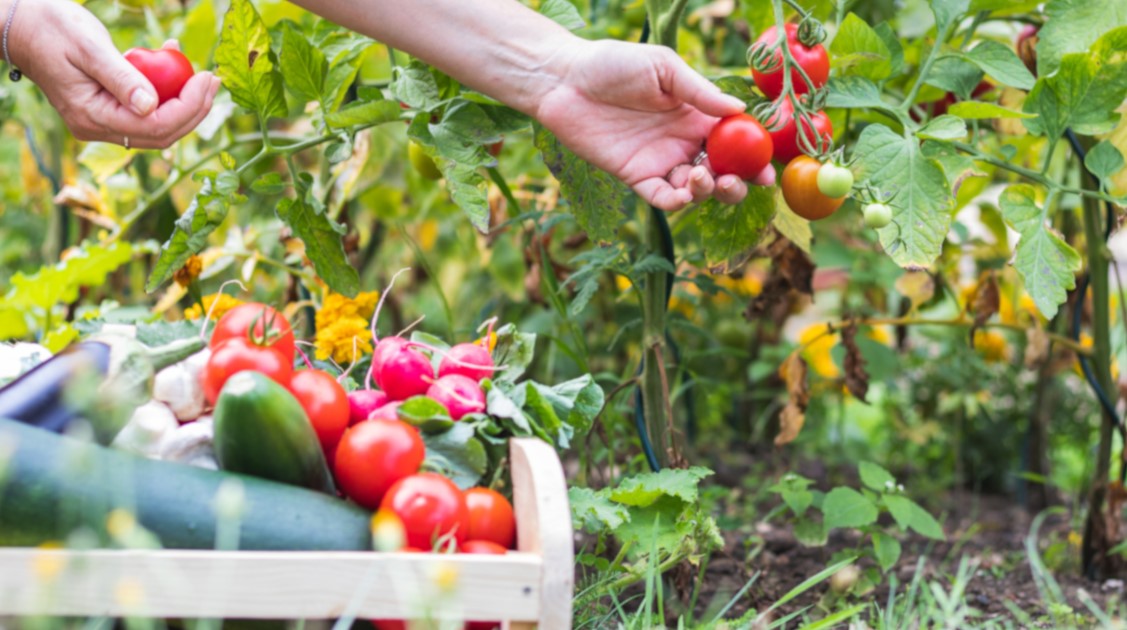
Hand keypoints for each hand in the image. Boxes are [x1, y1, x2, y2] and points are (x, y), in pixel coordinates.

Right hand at [6, 0, 218, 148]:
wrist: (21, 26)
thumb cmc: (51, 29)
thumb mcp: (89, 48)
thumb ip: (121, 78)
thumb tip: (150, 106)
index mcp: (92, 117)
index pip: (155, 127)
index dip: (189, 108)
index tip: (207, 79)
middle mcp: (98, 128)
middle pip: (162, 133)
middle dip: (194, 109)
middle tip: (213, 79)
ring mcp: (104, 122)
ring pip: (157, 124)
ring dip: (184, 101)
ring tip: (199, 71)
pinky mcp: (109, 110)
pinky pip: (146, 109)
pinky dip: (165, 90)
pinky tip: (171, 59)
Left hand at [532, 39, 774, 211]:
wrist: (566, 79)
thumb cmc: (615, 64)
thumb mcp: (664, 68)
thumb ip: (700, 92)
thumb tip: (739, 110)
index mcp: (697, 115)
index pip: (735, 141)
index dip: (754, 157)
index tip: (768, 168)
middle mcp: (684, 142)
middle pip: (722, 172)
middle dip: (737, 183)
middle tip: (738, 181)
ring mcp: (661, 162)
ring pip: (695, 190)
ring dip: (708, 191)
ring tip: (702, 176)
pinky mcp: (636, 177)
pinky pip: (662, 198)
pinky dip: (677, 202)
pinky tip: (684, 193)